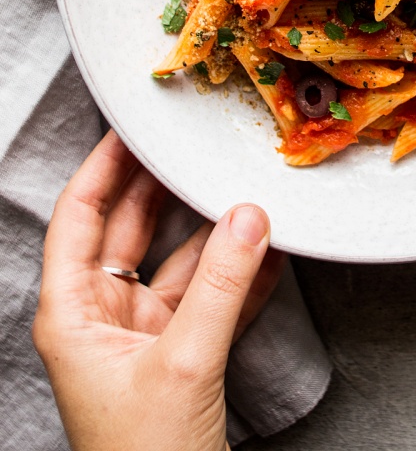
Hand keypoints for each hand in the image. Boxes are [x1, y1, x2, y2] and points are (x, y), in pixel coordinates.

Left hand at [33, 130, 284, 450]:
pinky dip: (239, 277)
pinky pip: (210, 300)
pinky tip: (268, 252)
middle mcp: (102, 318)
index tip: (131, 128)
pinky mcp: (181, 357)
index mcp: (73, 314)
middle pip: (129, 230)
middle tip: (191, 145)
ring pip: (178, 263)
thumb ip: (221, 285)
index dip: (103, 167)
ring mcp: (143, 337)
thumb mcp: (183, 363)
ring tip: (246, 195)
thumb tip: (248, 219)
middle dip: (164, 188)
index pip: (79, 217)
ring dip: (215, 235)